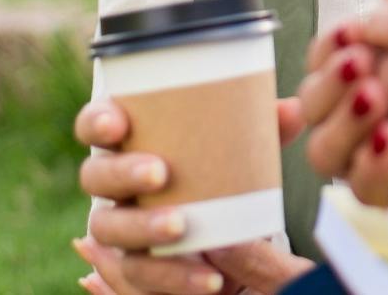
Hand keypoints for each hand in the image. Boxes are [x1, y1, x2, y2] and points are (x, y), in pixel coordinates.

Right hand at [73, 96, 305, 294]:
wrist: (224, 231)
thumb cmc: (221, 168)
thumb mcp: (241, 147)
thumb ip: (262, 128)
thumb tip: (293, 109)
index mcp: (127, 142)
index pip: (94, 124)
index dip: (96, 121)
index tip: (118, 123)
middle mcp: (112, 185)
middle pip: (95, 178)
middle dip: (122, 173)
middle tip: (160, 172)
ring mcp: (118, 227)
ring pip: (108, 231)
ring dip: (141, 229)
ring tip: (181, 228)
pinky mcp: (135, 265)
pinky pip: (137, 277)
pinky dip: (170, 279)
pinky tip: (208, 281)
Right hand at [298, 24, 387, 219]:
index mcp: (376, 67)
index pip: (328, 56)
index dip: (328, 47)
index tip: (349, 33)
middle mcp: (364, 114)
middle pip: (313, 103)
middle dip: (329, 83)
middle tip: (359, 64)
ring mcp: (377, 156)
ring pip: (326, 150)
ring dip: (343, 123)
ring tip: (374, 98)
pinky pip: (368, 189)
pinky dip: (372, 166)